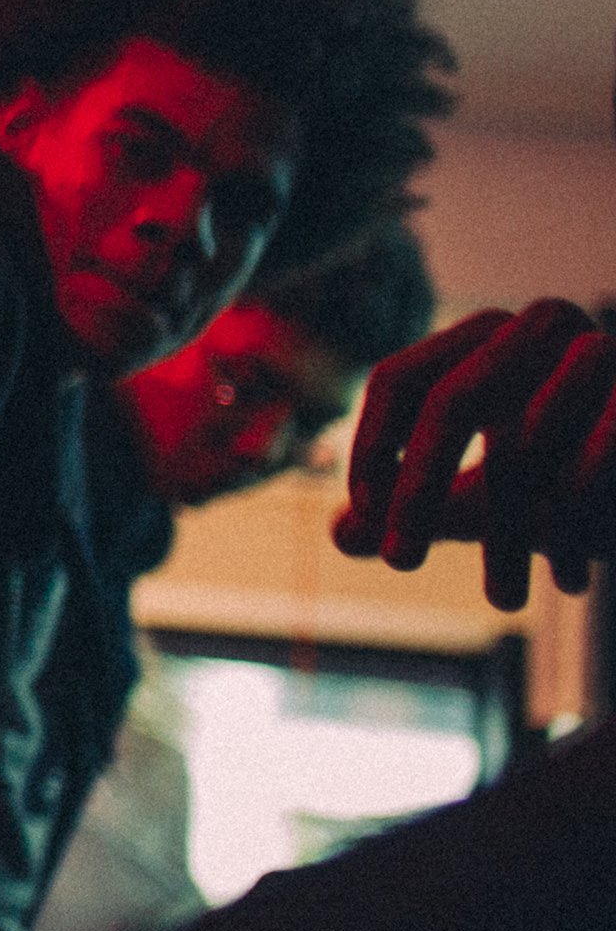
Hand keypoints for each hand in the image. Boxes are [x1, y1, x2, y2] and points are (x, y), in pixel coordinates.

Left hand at [336, 298, 615, 608]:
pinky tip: (570, 579)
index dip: (371, 448)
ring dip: (510, 533)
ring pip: (528, 444)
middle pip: (452, 402)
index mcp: (483, 339)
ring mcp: (599, 350)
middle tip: (399, 563)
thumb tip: (340, 536)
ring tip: (502, 601)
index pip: (399, 379)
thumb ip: (416, 505)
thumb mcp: (485, 496)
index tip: (368, 520)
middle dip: (419, 491)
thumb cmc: (567, 483)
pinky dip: (579, 517)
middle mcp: (535, 328)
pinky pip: (600, 455)